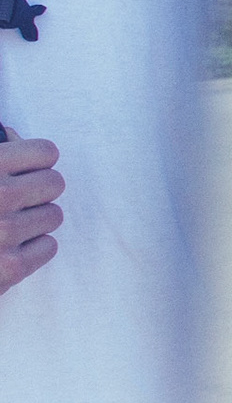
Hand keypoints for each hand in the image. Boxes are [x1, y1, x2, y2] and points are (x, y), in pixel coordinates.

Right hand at [0, 128, 62, 293]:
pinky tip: (5, 250)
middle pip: (55, 183)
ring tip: (4, 227)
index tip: (22, 173)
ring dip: (32, 222)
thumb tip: (12, 136)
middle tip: (12, 203)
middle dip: (35, 193)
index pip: (46, 152)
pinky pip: (49, 247)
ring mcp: (5, 232)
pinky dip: (30, 251)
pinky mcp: (11, 267)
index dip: (34, 163)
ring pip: (54, 215)